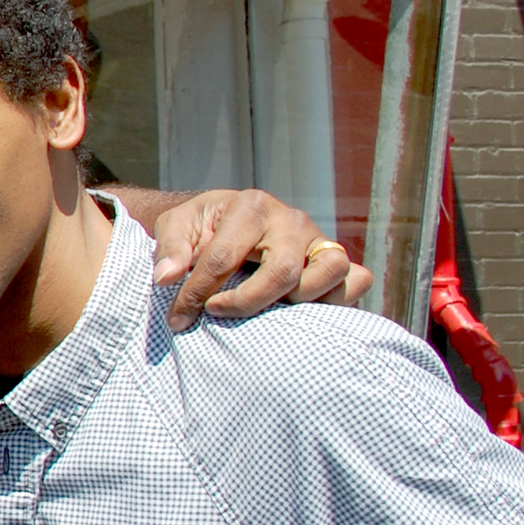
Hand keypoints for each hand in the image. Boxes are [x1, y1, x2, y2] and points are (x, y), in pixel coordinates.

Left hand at [148, 190, 371, 330]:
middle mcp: (291, 219)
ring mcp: (318, 239)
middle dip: (246, 302)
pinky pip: (356, 280)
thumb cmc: (202, 227)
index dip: (198, 294)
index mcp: (250, 206)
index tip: (180, 317)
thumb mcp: (177, 227)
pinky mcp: (334, 258)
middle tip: (216, 312)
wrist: (227, 219)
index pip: (224, 259)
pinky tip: (303, 310)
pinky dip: (339, 299)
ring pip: (331, 271)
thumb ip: (170, 249)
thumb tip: (167, 278)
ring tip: (266, 309)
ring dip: (298, 300)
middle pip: (282, 272)